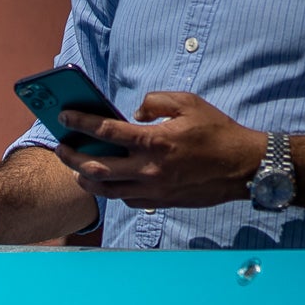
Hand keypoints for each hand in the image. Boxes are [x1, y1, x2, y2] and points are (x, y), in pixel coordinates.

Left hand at [56, 92, 265, 208]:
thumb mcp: (190, 104)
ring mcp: (151, 189)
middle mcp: (147, 168)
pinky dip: (110, 189)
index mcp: (154, 140)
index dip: (79, 123)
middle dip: (70, 156)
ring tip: (75, 168)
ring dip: (84, 177)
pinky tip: (106, 180)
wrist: (243, 167)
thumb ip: (156, 101)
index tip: (63, 117)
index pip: (105, 131)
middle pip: (93, 166)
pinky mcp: (157, 202)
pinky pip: (123, 199)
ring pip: (103, 189)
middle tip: (61, 147)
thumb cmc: (217, 132)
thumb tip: (134, 113)